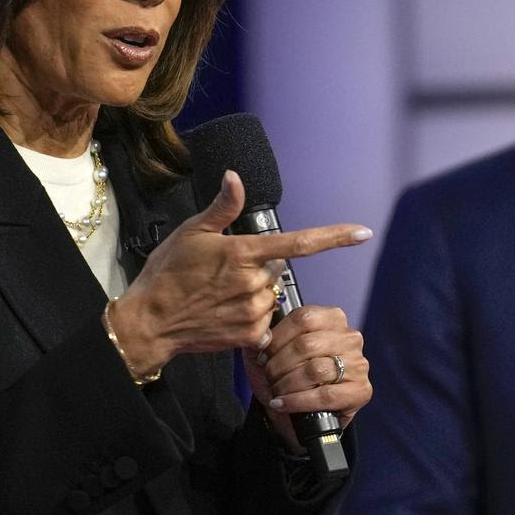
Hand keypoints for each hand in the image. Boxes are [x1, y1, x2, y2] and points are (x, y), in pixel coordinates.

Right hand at [112, 170, 370, 374]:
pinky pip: (264, 321)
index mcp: (243, 253)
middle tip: (224, 272)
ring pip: (270, 295)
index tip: (363, 232)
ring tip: (219, 294)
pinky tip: (223, 313)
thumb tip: (235, 178)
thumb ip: (222, 207)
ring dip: (254, 292)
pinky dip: (249, 316)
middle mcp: (254, 283)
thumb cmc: (167, 274)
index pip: (299, 243)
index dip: (335, 237)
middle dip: (259, 267)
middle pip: (277, 269)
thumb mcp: (191, 232)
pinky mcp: (251, 336)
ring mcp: (254, 311)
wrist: (151, 322)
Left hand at [246, 304, 371, 449]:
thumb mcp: (270, 351)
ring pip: (315, 370)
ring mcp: (359, 364)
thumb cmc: (286, 375)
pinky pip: (325, 395)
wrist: (298, 413)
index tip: (262, 355)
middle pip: (307, 344)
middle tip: (269, 377)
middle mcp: (350, 337)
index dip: (277, 338)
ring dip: (287, 384)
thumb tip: (261, 338)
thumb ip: (262, 337)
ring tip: (276, 391)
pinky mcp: (361, 391)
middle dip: (280, 364)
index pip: (303, 318)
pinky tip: (283, 404)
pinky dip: (297, 401)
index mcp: (333, 318)